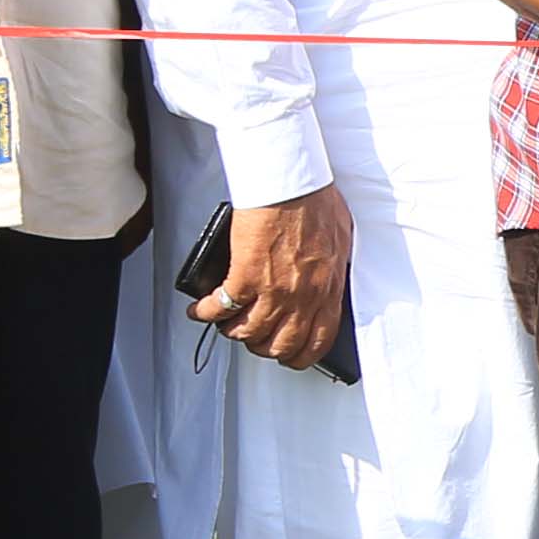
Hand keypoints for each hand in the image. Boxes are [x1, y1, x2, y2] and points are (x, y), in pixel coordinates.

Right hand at [197, 181, 356, 369]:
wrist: (291, 183)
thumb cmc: (315, 200)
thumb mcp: (339, 241)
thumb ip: (331, 267)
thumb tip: (326, 278)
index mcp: (327, 288)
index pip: (318, 339)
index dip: (301, 355)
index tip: (291, 356)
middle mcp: (302, 297)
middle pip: (281, 344)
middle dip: (264, 347)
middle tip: (254, 340)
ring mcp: (274, 291)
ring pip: (248, 333)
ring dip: (233, 332)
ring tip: (225, 323)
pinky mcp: (245, 277)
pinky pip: (220, 309)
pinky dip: (205, 313)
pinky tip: (199, 310)